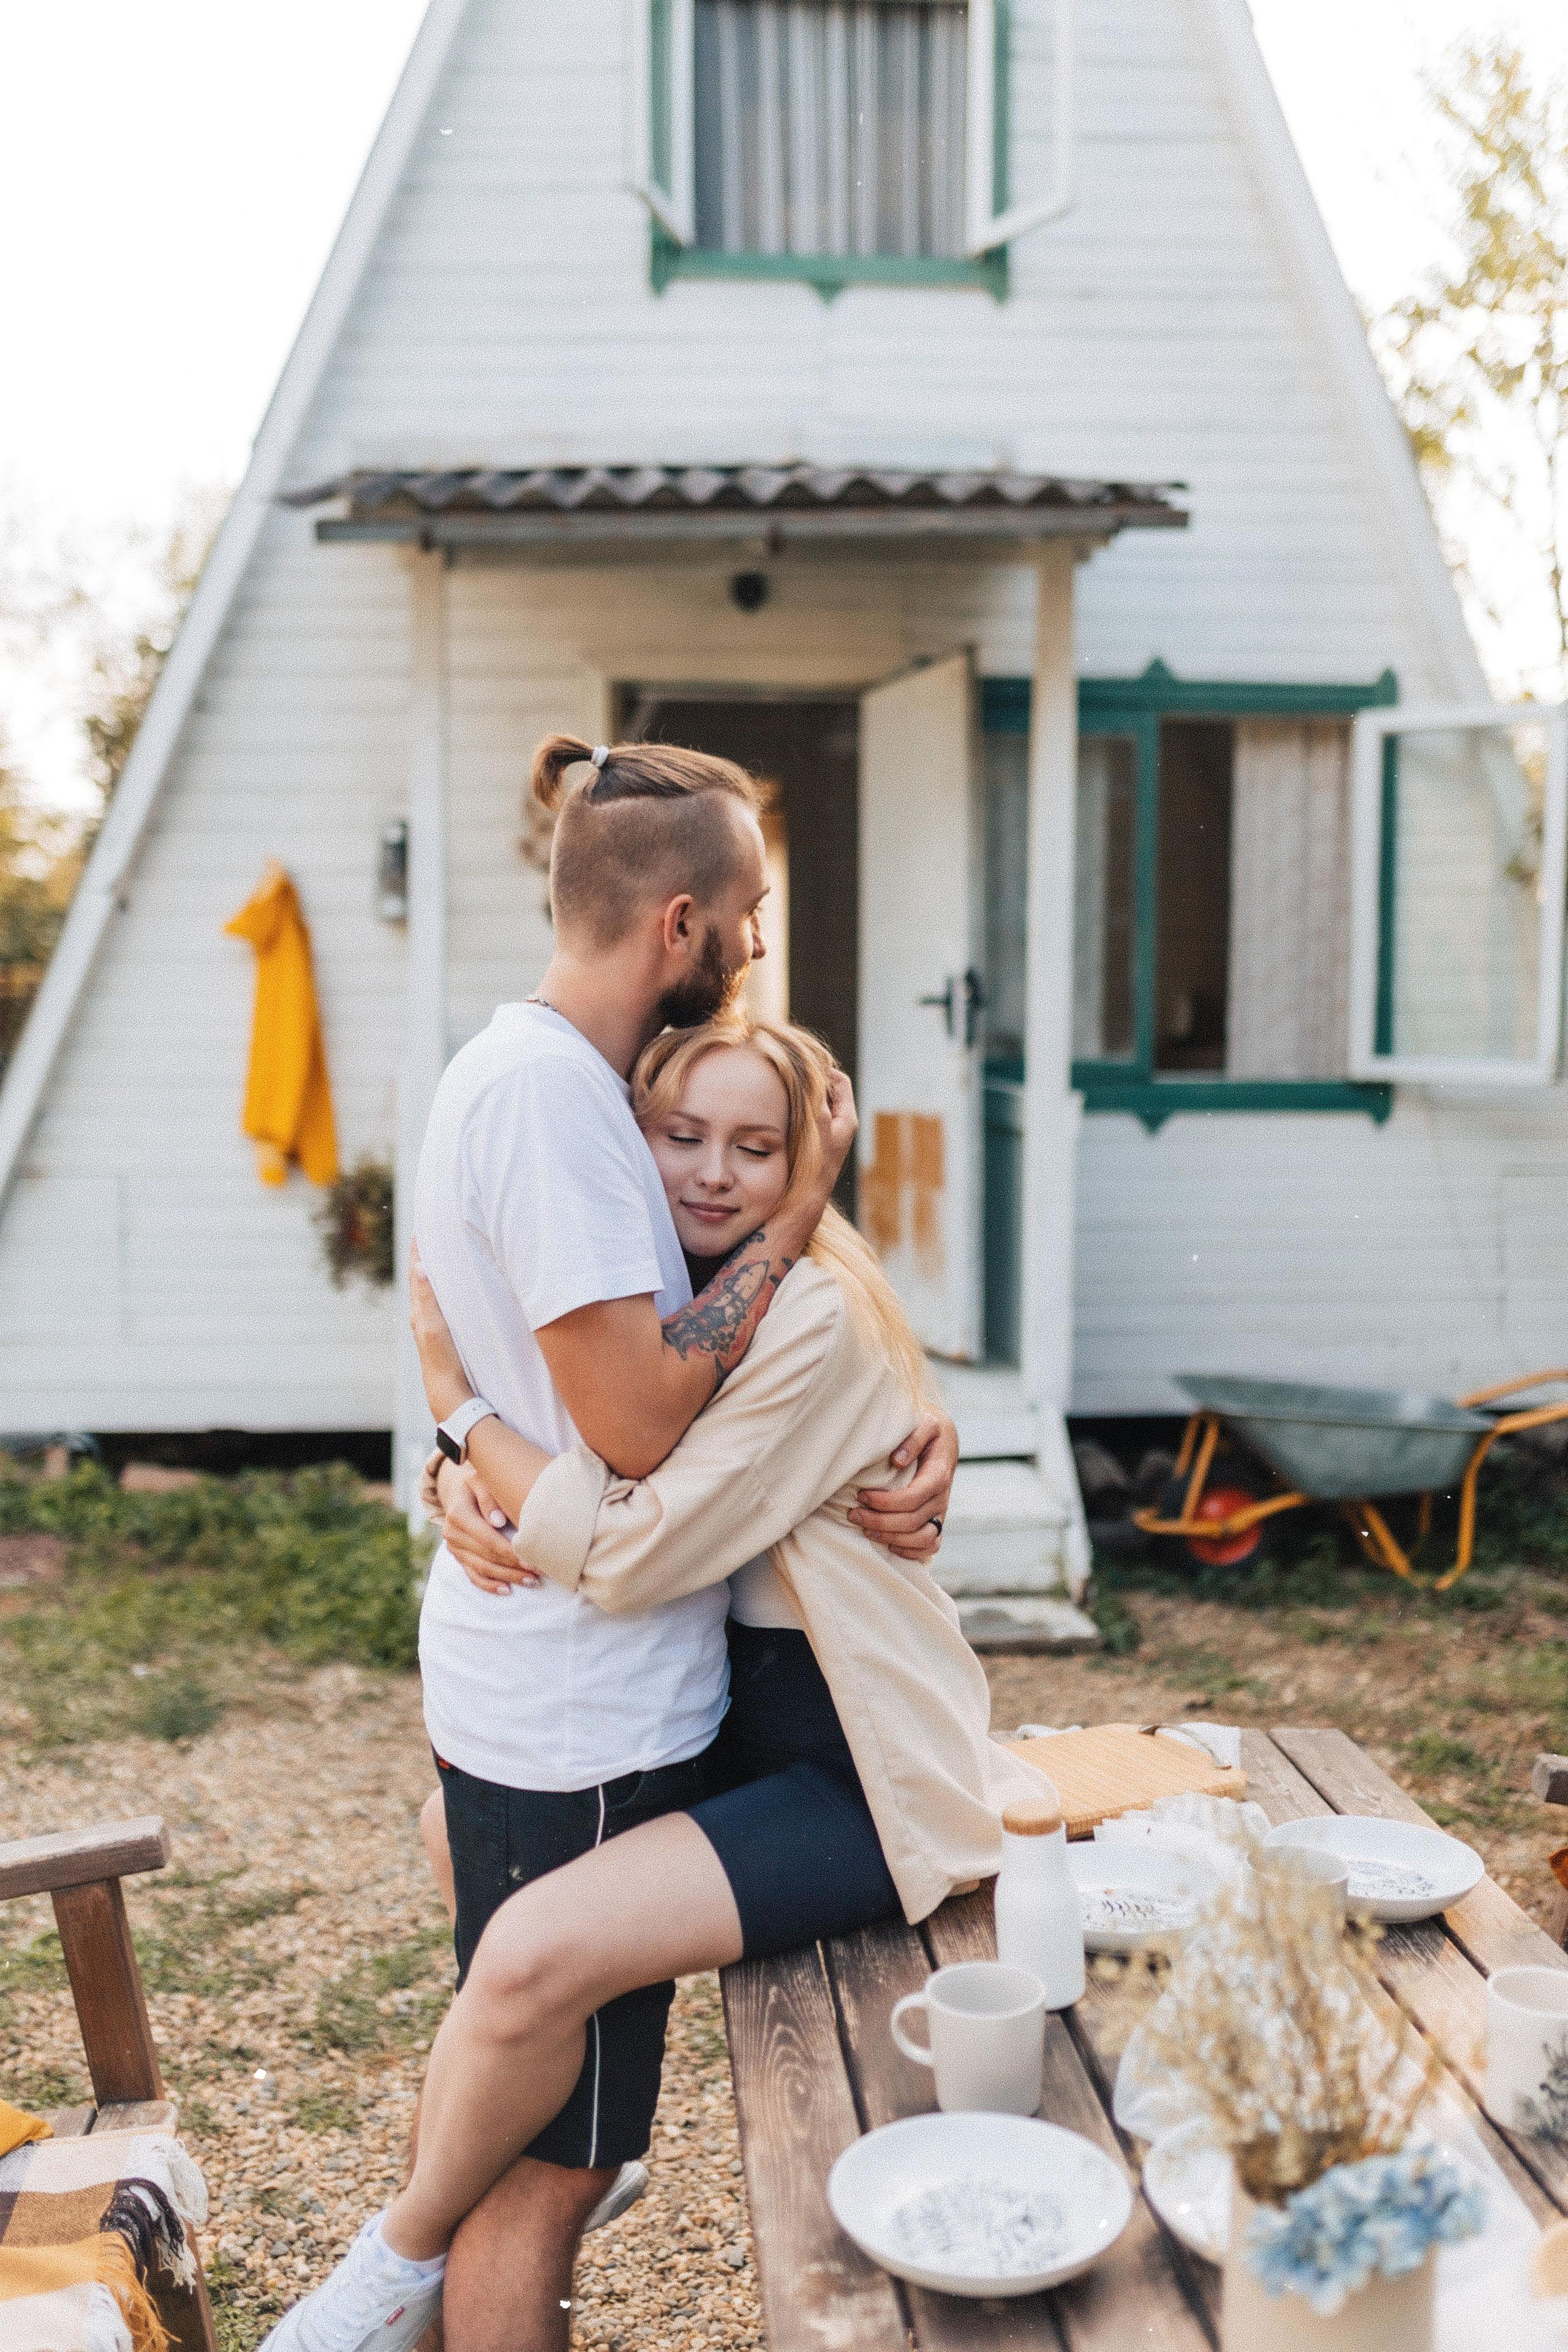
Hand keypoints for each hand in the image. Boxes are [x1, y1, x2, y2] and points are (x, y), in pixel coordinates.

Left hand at [410, 1243, 473, 1423]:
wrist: (449, 1394)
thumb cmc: (441, 1362)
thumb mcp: (433, 1327)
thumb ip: (428, 1298)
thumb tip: (421, 1266)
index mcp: (419, 1311)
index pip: (417, 1271)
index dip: (419, 1249)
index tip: (424, 1224)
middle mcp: (425, 1315)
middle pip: (425, 1276)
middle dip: (429, 1253)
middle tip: (437, 1230)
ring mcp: (436, 1324)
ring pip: (435, 1289)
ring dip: (440, 1269)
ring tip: (448, 1250)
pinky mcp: (448, 1333)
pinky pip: (446, 1302)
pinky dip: (449, 1286)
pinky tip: (460, 1286)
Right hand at [436, 1457, 540, 1596]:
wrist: (462, 1489)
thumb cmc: (481, 1482)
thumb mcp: (483, 1479)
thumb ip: (490, 1497)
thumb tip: (498, 1521)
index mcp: (458, 1513)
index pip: (487, 1538)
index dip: (509, 1552)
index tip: (531, 1560)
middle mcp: (452, 1532)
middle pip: (486, 1556)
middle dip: (514, 1566)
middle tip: (539, 1572)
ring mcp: (454, 1547)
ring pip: (482, 1568)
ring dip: (507, 1577)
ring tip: (531, 1581)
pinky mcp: (458, 1556)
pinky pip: (472, 1575)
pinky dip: (489, 1585)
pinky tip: (507, 1590)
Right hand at [784, 1070, 858, 1239]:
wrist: (803, 1200)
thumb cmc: (813, 1166)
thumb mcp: (817, 1128)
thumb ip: (817, 1100)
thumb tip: (814, 1073)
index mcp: (847, 1119)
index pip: (839, 1081)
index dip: (823, 1069)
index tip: (803, 1062)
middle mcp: (839, 1125)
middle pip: (827, 1090)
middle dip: (811, 1080)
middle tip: (790, 1071)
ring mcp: (826, 1133)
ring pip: (815, 1103)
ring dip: (802, 1094)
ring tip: (784, 1086)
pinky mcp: (814, 1141)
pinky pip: (806, 1116)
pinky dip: (796, 1107)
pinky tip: (780, 1107)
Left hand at [852, 1408, 957, 1563]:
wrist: (945, 1438)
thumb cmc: (930, 1428)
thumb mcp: (926, 1423)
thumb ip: (914, 1438)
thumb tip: (898, 1460)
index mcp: (939, 1474)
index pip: (912, 1498)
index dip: (886, 1502)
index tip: (862, 1495)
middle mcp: (942, 1497)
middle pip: (913, 1521)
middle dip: (880, 1522)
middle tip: (854, 1514)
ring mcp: (941, 1512)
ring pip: (924, 1539)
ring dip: (893, 1539)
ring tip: (866, 1530)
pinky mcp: (938, 1520)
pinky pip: (931, 1546)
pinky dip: (911, 1551)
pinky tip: (889, 1544)